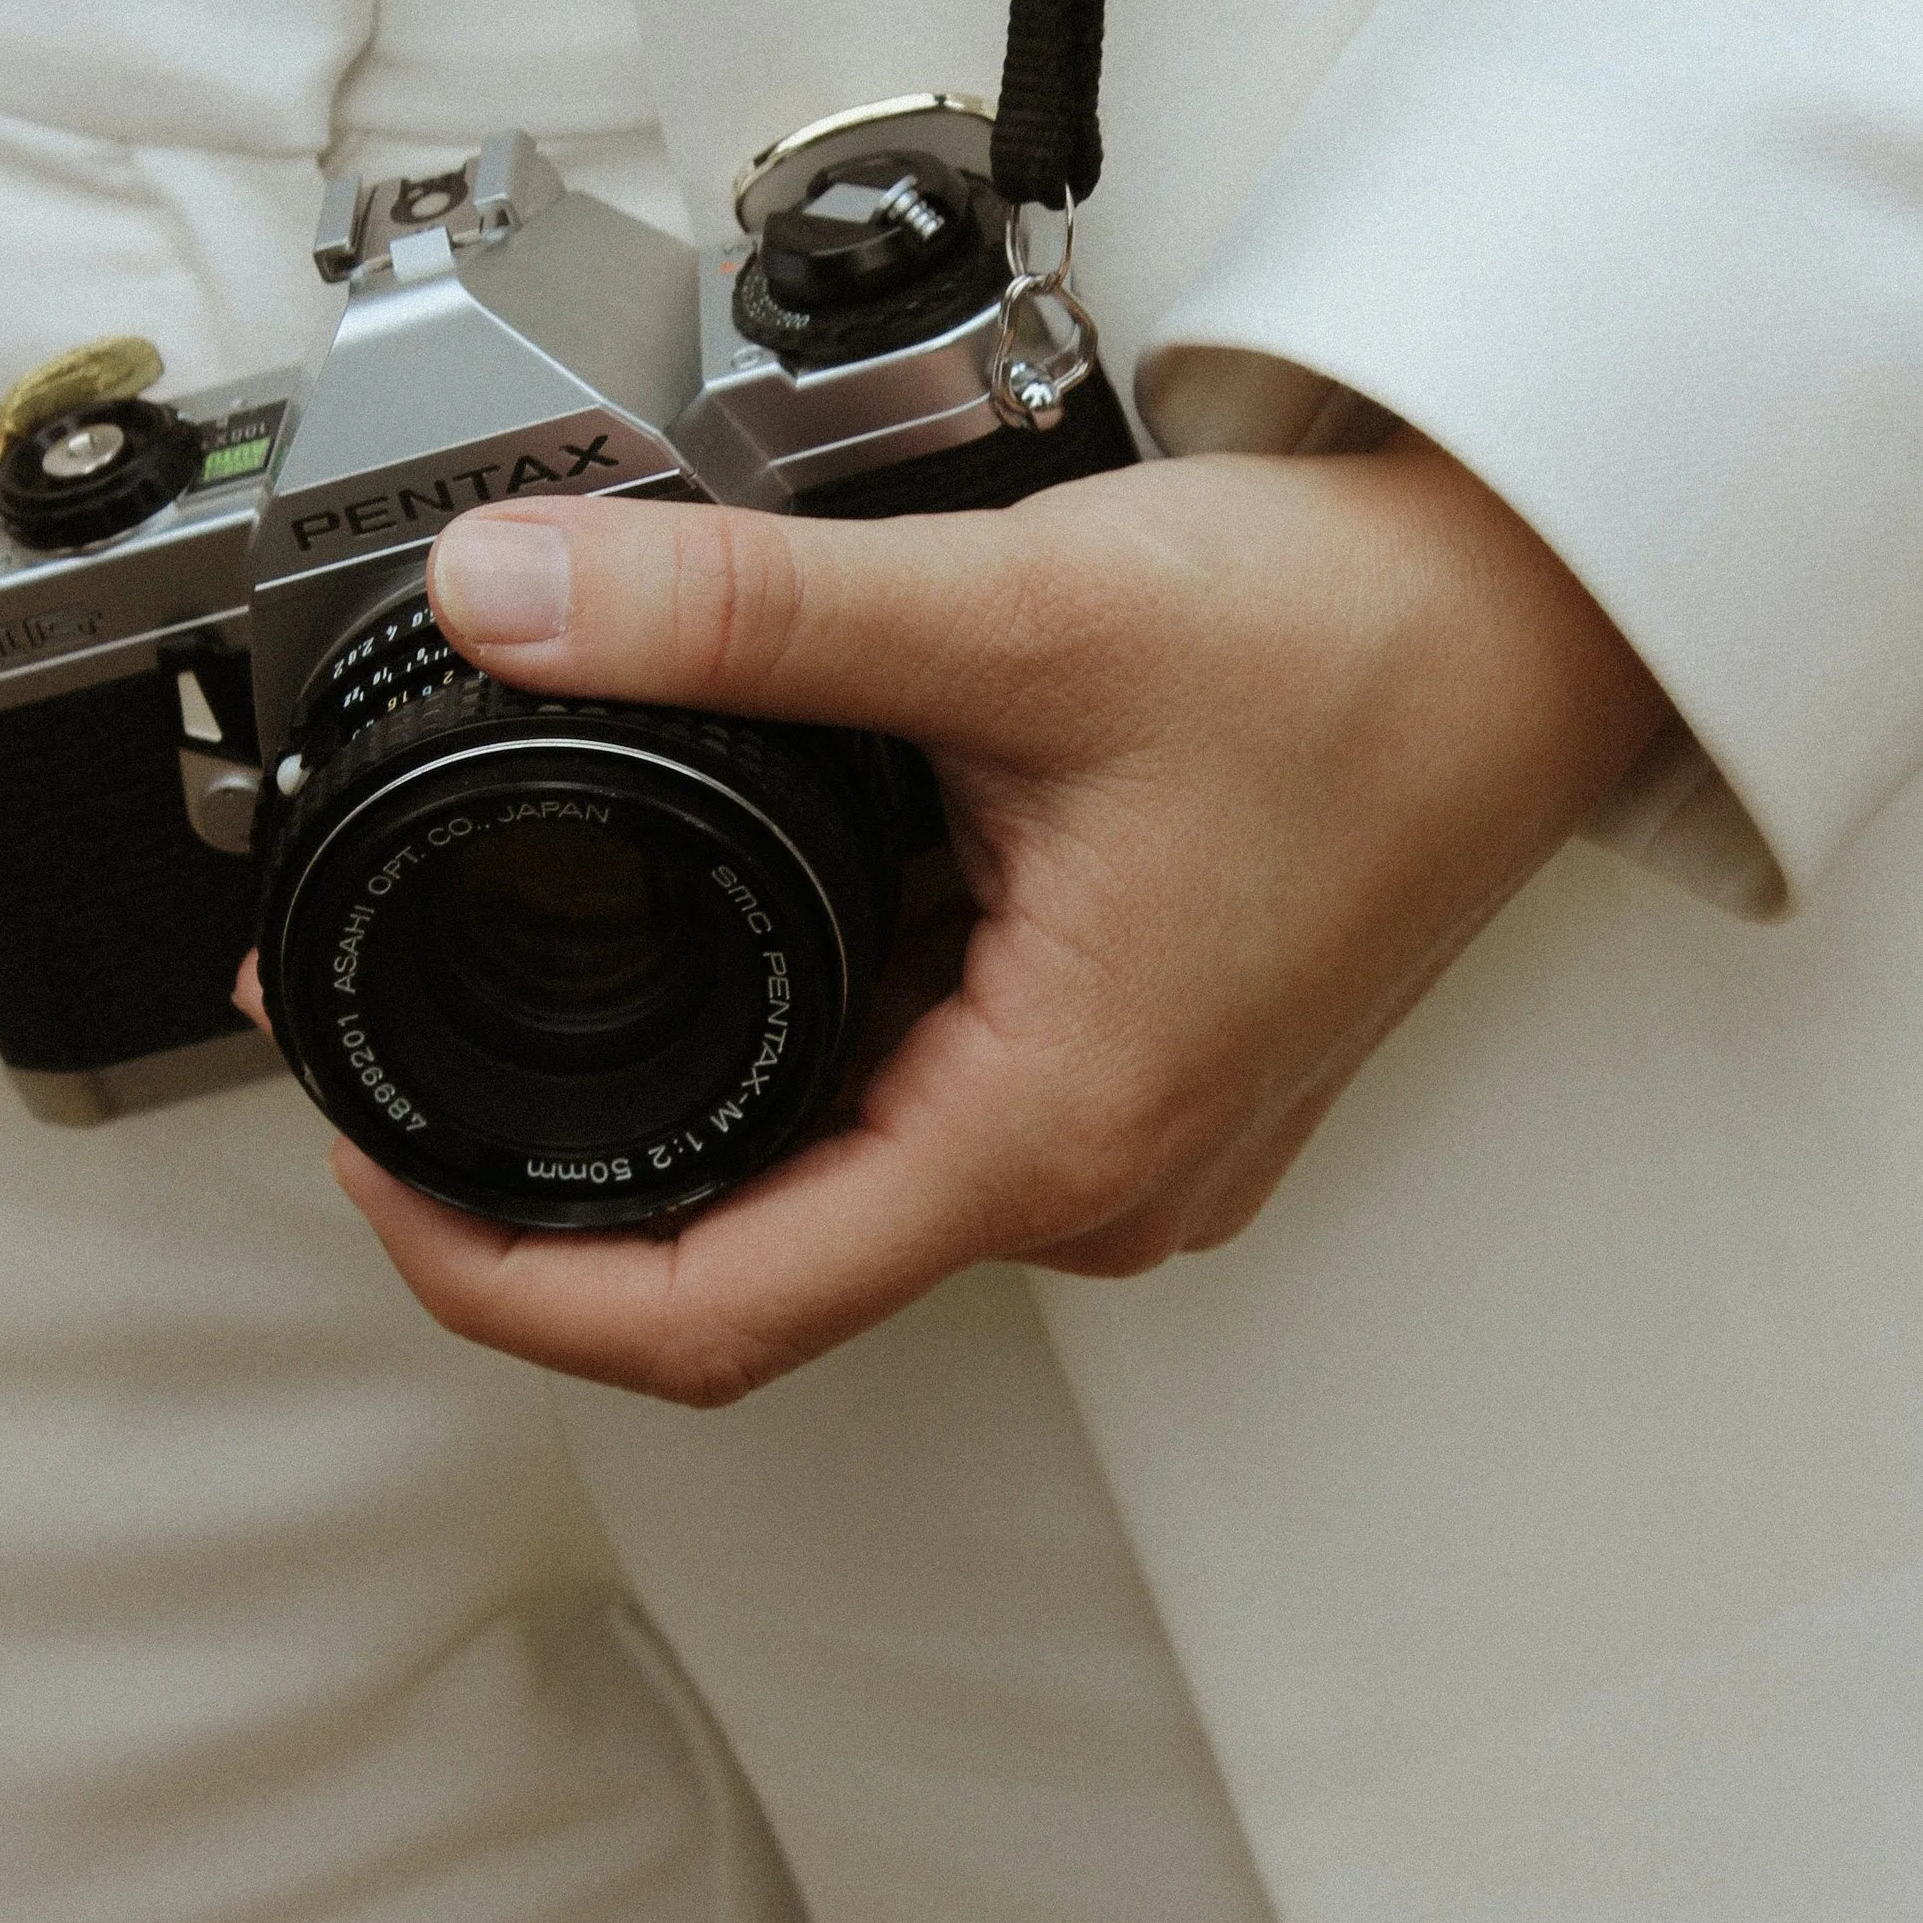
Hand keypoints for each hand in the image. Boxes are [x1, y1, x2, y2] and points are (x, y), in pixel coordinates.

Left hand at [316, 439, 1669, 1401]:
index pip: (708, 1317)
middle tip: (414, 1020)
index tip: (379, 1163)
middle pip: (754, 1261)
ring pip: (841, 1171)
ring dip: (705, 1074)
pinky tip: (781, 891)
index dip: (498, 1274)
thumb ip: (735, 615)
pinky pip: (926, 1103)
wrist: (1543, 615)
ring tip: (583, 920)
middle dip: (559, 1159)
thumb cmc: (1364, 647)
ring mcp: (1126, 1139)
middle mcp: (1095, 1180)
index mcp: (1053, 1133)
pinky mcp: (1143, 1070)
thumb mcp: (1012, 617)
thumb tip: (510, 605)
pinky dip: (819, 1025)